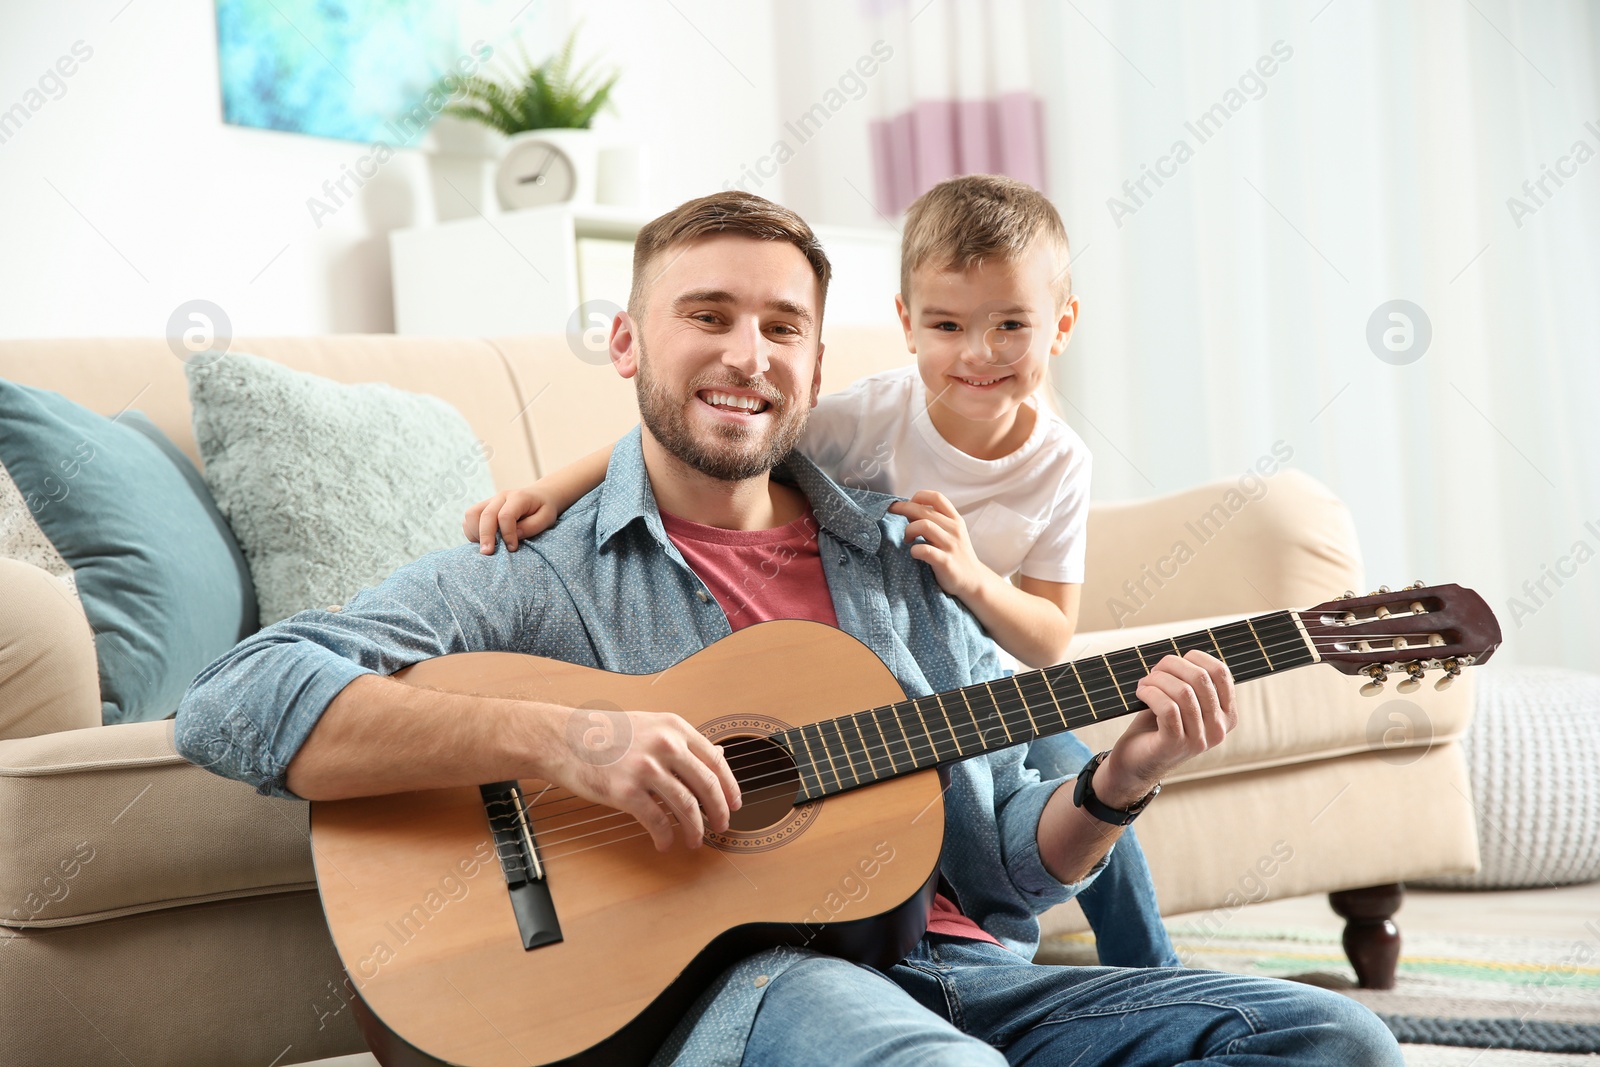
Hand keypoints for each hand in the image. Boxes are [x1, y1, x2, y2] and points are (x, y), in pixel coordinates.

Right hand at [463, 488, 557, 553]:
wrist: (539, 496)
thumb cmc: (543, 510)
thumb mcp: (547, 518)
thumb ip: (532, 526)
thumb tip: (515, 535)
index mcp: (518, 498)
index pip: (505, 516)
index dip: (507, 534)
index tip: (513, 548)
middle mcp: (501, 497)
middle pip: (486, 515)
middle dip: (485, 536)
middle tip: (488, 554)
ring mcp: (490, 501)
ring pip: (472, 514)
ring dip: (475, 533)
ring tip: (486, 547)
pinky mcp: (483, 507)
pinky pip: (469, 518)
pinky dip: (471, 531)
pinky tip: (482, 542)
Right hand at [540, 709, 742, 851]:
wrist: (563, 739)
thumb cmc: (606, 734)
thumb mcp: (651, 725)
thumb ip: (682, 741)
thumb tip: (719, 755)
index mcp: (673, 727)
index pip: (715, 761)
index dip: (729, 787)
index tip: (735, 804)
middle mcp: (664, 745)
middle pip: (706, 785)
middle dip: (719, 811)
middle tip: (722, 826)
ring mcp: (645, 768)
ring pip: (685, 807)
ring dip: (695, 829)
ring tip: (696, 840)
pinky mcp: (626, 791)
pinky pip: (656, 821)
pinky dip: (665, 837)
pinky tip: (665, 843)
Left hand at [888, 490, 989, 600]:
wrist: (973, 580)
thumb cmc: (956, 554)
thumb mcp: (951, 533)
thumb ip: (935, 521)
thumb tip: (909, 511)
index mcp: (955, 519)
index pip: (936, 497)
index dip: (918, 497)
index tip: (907, 504)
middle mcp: (954, 529)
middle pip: (924, 510)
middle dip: (903, 509)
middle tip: (893, 514)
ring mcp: (951, 545)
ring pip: (924, 525)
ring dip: (909, 529)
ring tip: (907, 539)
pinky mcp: (946, 562)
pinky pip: (925, 550)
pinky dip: (914, 550)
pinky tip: (913, 553)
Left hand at [1095, 651, 1236, 807]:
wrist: (1136, 762)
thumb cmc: (1158, 726)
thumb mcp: (1183, 703)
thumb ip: (1192, 683)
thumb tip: (1186, 654)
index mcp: (1226, 715)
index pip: (1221, 673)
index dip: (1195, 657)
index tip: (1175, 661)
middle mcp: (1219, 729)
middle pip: (1200, 678)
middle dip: (1171, 666)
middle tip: (1153, 672)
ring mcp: (1199, 739)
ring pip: (1183, 692)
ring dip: (1157, 680)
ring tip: (1145, 684)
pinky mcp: (1175, 744)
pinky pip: (1167, 708)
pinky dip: (1150, 693)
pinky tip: (1141, 693)